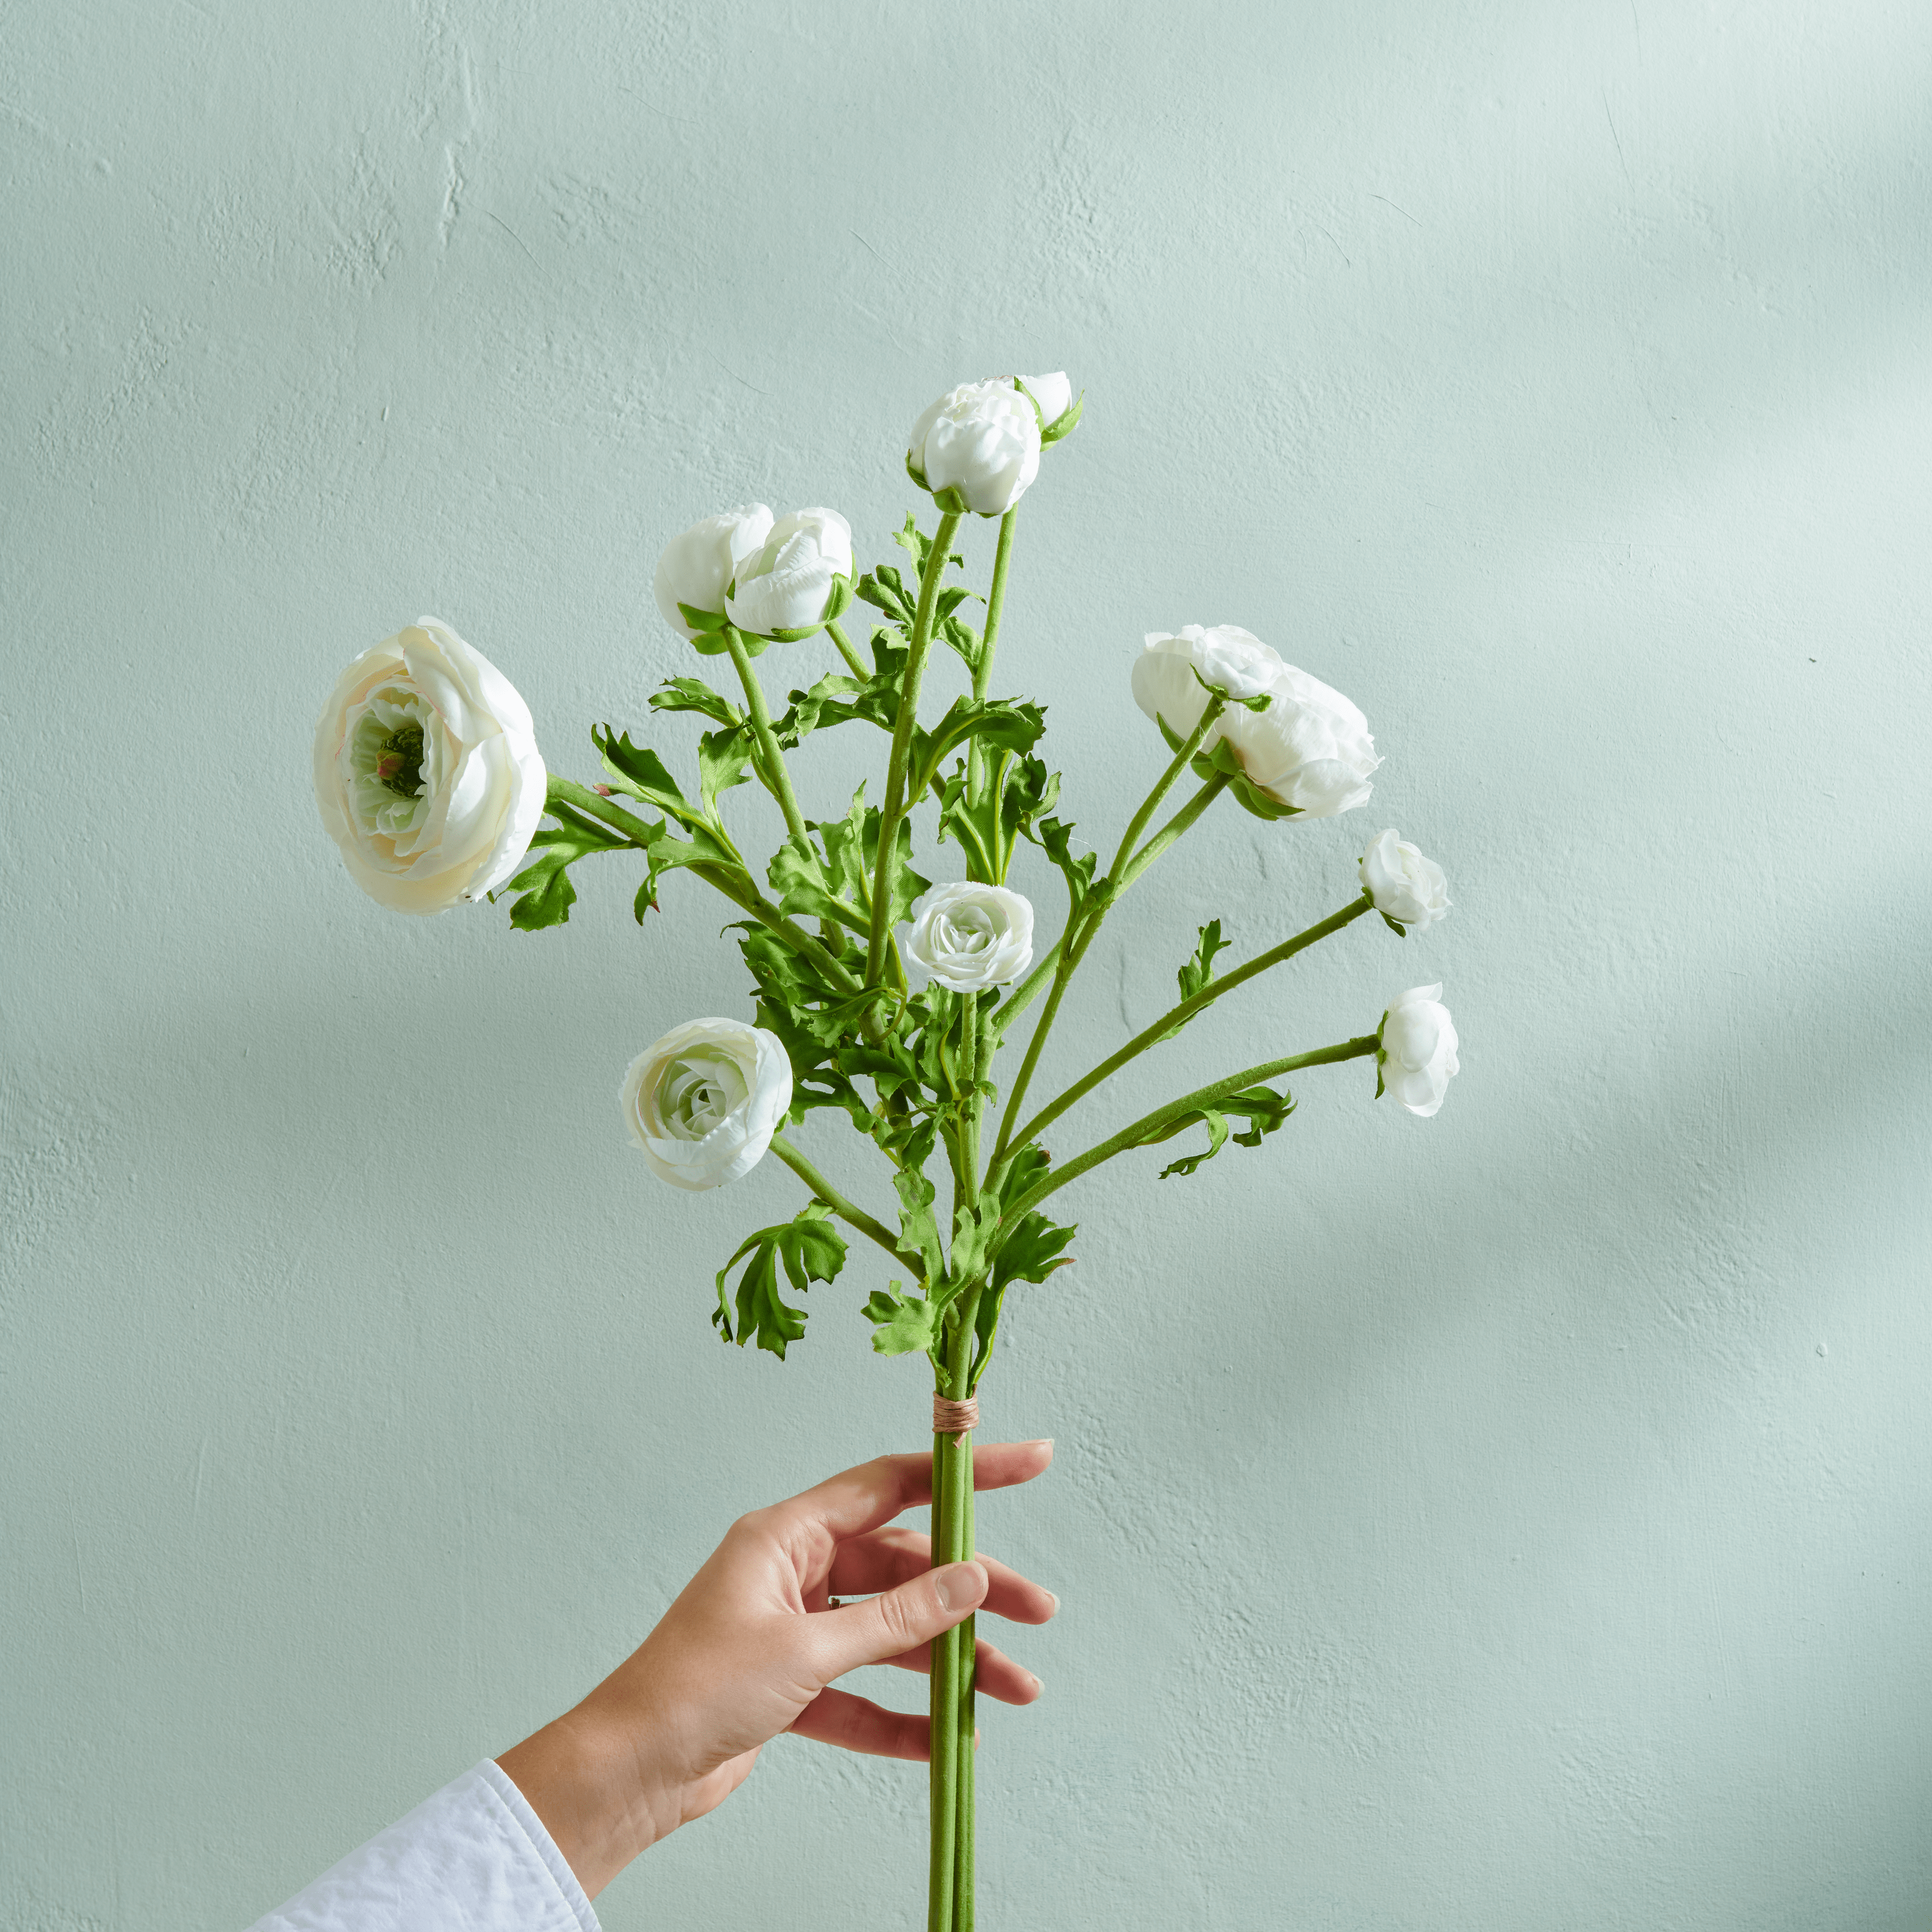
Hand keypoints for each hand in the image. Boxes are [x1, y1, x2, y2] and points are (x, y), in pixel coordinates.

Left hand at [496, 1439, 1056, 1900]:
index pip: (892, 1484)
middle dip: (970, 1592)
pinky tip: (943, 1740)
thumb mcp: (807, 1650)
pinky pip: (862, 1693)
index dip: (962, 1474)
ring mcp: (793, 1629)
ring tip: (1012, 1690)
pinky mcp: (789, 1686)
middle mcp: (794, 1572)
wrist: (630, 1774)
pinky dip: (901, 1716)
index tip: (1027, 1463)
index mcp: (788, 1536)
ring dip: (948, 1662)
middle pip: (904, 1568)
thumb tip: (969, 1577)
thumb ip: (896, 1618)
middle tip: (1036, 1611)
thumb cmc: (696, 1691)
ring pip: (891, 1634)